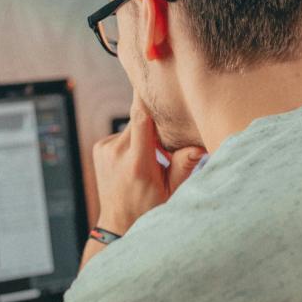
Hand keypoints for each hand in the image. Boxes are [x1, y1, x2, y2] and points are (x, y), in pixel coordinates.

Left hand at [92, 92, 205, 235]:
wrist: (117, 223)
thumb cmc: (149, 207)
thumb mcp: (171, 190)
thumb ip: (184, 165)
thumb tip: (202, 146)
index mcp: (137, 163)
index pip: (141, 119)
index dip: (146, 98)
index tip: (150, 79)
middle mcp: (117, 153)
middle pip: (140, 122)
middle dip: (154, 127)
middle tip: (164, 144)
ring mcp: (105, 149)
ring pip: (131, 127)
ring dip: (143, 136)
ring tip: (148, 159)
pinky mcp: (99, 147)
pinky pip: (121, 134)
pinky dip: (131, 141)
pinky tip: (134, 160)